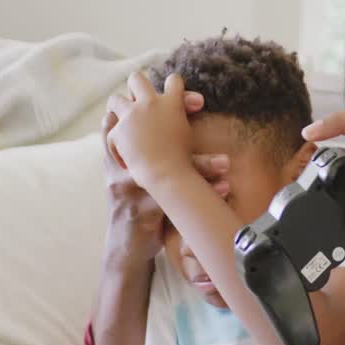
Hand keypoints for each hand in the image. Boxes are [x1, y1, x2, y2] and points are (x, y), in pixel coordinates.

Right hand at [102, 70, 227, 263]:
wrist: (125, 244)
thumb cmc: (136, 200)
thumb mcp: (134, 169)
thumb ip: (148, 146)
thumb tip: (180, 117)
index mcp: (119, 150)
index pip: (137, 114)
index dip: (165, 102)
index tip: (197, 100)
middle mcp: (120, 164)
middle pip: (148, 134)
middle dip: (180, 123)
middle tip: (206, 109)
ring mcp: (128, 186)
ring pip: (165, 170)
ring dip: (199, 165)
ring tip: (225, 164)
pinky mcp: (141, 210)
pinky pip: (173, 201)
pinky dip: (198, 196)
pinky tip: (222, 189)